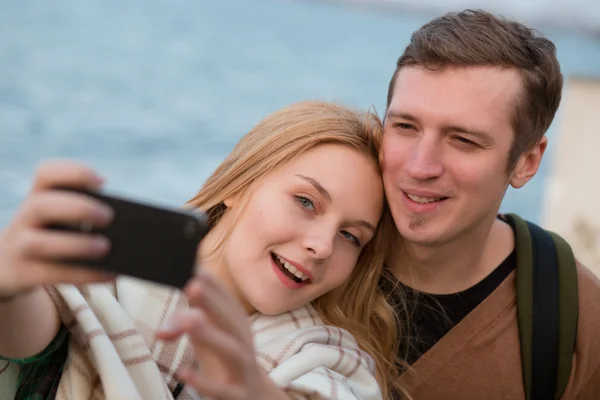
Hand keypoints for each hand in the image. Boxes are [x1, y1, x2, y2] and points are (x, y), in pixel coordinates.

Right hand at [0, 160, 115, 297]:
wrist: (12, 264)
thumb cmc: (53, 234)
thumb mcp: (62, 218)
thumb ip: (89, 215)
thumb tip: (128, 230)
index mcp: (39, 195)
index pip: (46, 173)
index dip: (73, 173)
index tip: (103, 182)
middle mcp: (25, 217)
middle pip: (41, 206)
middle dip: (78, 209)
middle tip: (109, 217)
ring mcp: (19, 246)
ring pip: (38, 243)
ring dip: (76, 244)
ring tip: (105, 247)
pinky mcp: (22, 273)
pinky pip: (51, 274)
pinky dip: (83, 274)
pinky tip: (109, 274)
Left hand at [156, 272, 288, 399]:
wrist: (253, 397)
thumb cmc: (225, 360)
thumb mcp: (208, 338)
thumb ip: (184, 325)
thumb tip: (160, 330)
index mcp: (238, 325)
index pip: (228, 301)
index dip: (213, 285)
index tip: (195, 268)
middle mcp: (244, 343)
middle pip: (231, 321)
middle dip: (213, 302)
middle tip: (193, 285)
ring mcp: (243, 369)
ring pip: (231, 350)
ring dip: (211, 335)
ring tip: (190, 323)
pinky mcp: (237, 394)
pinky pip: (222, 389)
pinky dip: (204, 381)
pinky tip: (183, 372)